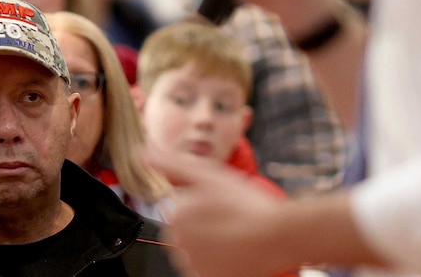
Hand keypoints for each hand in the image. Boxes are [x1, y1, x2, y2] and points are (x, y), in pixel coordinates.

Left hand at [145, 147, 292, 276]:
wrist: (277, 236)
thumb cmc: (246, 205)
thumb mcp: (208, 174)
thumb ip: (172, 164)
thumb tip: (144, 155)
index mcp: (176, 217)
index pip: (184, 207)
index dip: (206, 201)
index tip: (225, 201)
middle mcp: (179, 246)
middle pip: (191, 229)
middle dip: (208, 222)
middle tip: (234, 216)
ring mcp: (194, 266)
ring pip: (201, 248)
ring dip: (215, 241)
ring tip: (238, 231)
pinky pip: (210, 266)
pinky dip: (222, 259)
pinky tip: (238, 248)